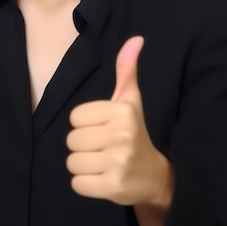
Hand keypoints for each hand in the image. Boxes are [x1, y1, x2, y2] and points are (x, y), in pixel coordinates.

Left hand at [66, 36, 171, 207]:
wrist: (155, 176)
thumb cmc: (134, 133)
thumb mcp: (131, 101)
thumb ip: (127, 70)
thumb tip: (136, 39)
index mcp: (122, 111)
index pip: (75, 118)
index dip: (85, 125)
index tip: (102, 130)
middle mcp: (122, 134)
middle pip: (71, 140)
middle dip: (82, 147)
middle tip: (102, 149)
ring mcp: (118, 162)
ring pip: (72, 162)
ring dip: (83, 166)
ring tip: (102, 164)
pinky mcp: (113, 186)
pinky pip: (77, 183)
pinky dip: (85, 184)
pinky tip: (102, 179)